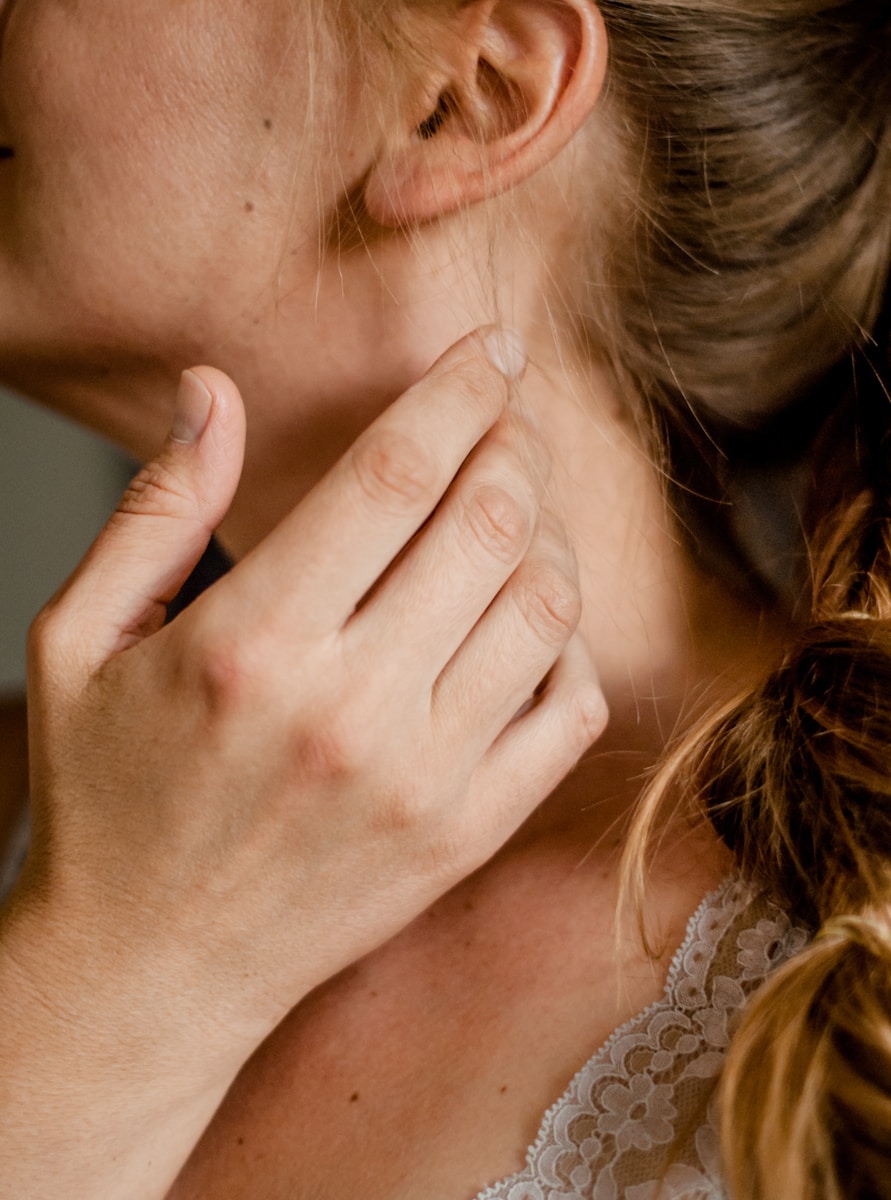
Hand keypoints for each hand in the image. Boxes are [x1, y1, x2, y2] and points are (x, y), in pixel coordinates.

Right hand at [19, 329, 605, 1061]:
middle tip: (510, 416)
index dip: (460, 389)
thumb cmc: (105, 801)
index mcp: (254, 642)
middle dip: (517, 441)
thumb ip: (155, 510)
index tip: (494, 349)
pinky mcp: (466, 834)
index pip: (396, 472)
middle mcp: (353, 708)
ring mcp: (425, 779)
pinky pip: (570, 709)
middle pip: (491, 523)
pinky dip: (570, 643)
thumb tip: (214, 392)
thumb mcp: (81, 642)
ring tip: (520, 507)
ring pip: (546, 608)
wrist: (152, 972)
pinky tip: (526, 618)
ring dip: (551, 532)